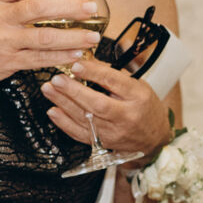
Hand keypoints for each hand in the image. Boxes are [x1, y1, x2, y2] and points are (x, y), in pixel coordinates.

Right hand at [0, 0, 102, 101]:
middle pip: (38, 8)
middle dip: (68, 7)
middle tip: (90, 7)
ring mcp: (4, 42)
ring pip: (44, 37)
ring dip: (72, 37)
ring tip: (93, 36)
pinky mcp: (8, 63)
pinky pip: (40, 59)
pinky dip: (61, 57)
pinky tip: (76, 54)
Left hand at [40, 56, 171, 156]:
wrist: (153, 137)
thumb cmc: (144, 106)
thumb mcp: (137, 85)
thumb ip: (113, 73)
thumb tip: (86, 59)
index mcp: (138, 96)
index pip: (113, 82)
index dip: (93, 72)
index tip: (76, 64)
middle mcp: (127, 116)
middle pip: (97, 104)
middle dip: (73, 91)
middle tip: (57, 79)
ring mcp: (114, 132)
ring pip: (85, 119)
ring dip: (63, 103)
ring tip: (49, 89)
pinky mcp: (103, 143)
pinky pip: (80, 134)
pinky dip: (64, 123)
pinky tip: (53, 111)